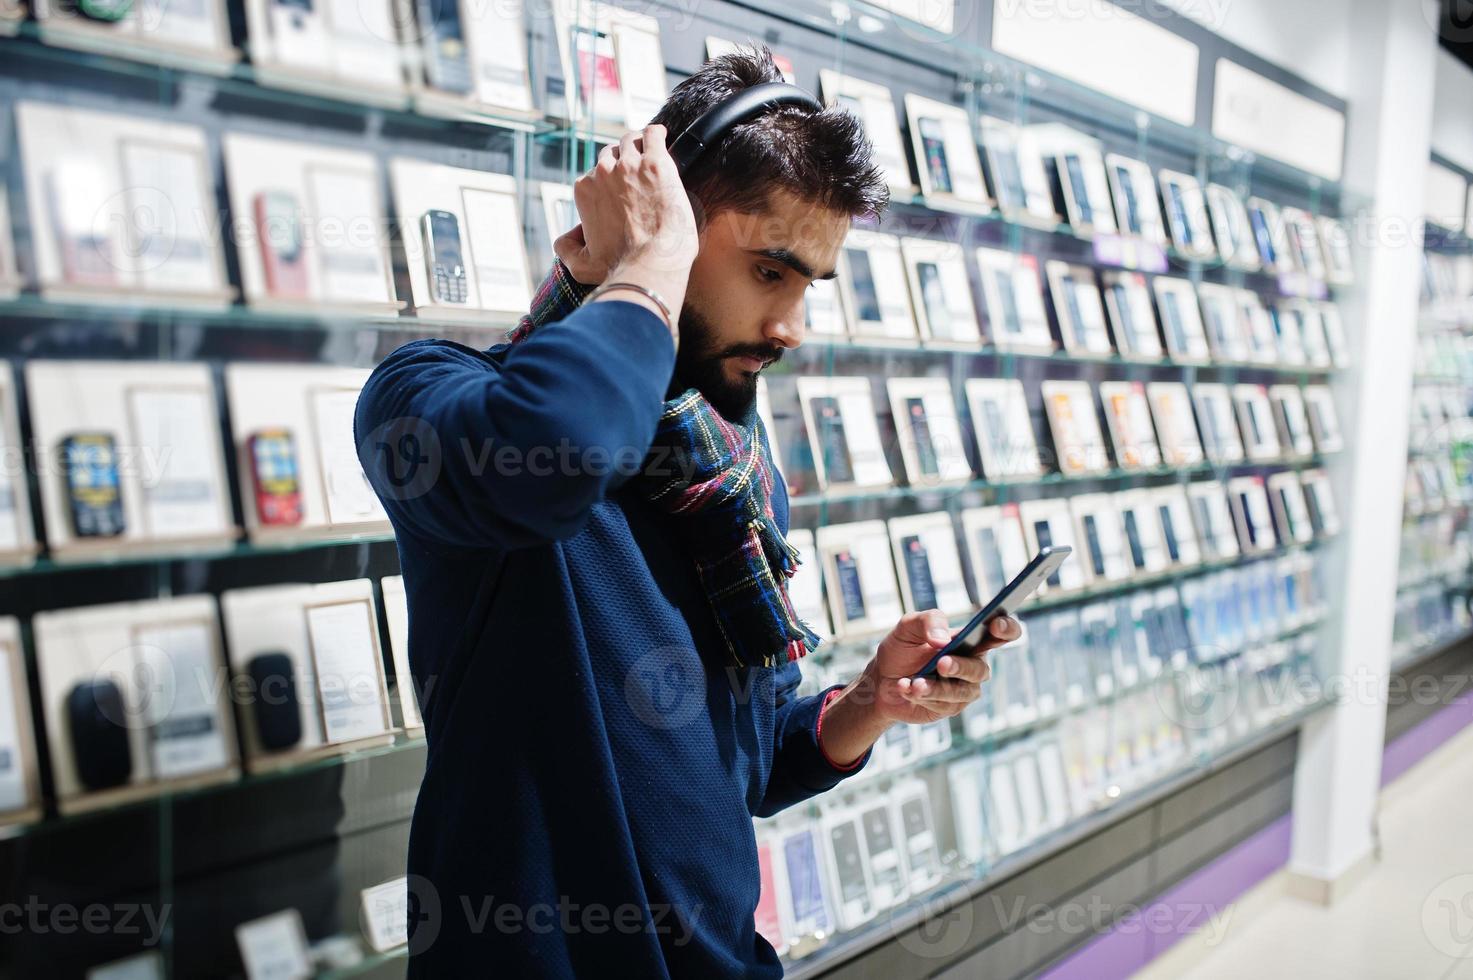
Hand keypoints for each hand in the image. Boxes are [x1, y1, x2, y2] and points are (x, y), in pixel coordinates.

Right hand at [554, 125, 698, 294]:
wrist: (651, 264)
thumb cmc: (620, 267)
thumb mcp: (582, 266)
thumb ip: (566, 250)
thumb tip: (565, 238)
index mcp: (584, 189)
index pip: (596, 174)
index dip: (611, 183)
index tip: (625, 193)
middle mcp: (603, 172)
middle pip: (613, 154)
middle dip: (624, 162)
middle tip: (639, 175)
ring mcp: (630, 165)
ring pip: (632, 141)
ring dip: (640, 146)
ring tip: (651, 155)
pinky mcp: (656, 163)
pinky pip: (653, 134)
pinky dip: (656, 134)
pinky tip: (661, 138)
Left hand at [816, 610, 1022, 767]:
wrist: (881, 679)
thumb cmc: (902, 649)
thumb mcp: (908, 626)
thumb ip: (928, 621)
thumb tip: (943, 639)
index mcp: (971, 639)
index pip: (1002, 633)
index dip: (1007, 628)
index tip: (995, 626)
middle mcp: (973, 664)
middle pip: (980, 669)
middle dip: (961, 667)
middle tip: (941, 663)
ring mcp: (964, 689)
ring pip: (961, 691)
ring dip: (936, 687)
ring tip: (914, 683)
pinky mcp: (950, 707)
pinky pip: (943, 705)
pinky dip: (922, 695)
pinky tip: (905, 687)